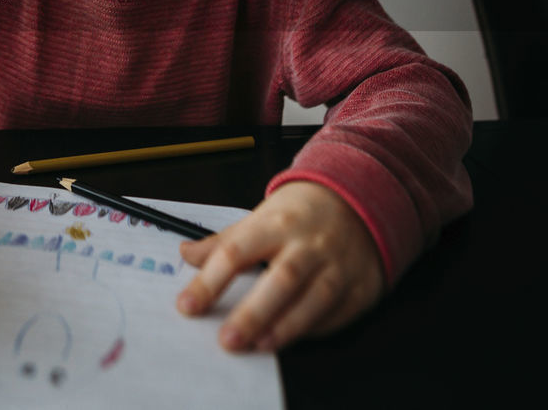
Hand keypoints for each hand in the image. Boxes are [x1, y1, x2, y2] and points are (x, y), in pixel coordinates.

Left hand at [175, 181, 383, 352]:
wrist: (356, 201)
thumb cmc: (298, 215)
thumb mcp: (259, 218)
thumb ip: (223, 242)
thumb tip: (186, 255)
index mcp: (276, 224)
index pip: (237, 253)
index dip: (209, 281)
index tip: (187, 306)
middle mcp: (309, 244)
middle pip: (281, 279)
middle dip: (253, 313)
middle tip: (226, 340)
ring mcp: (339, 265)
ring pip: (315, 299)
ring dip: (286, 327)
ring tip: (259, 345)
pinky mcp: (361, 287)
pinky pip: (337, 314)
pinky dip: (314, 330)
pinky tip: (291, 340)